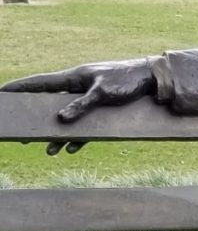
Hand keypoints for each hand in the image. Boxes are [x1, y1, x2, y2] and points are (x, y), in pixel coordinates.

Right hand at [2, 59, 156, 153]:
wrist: (150, 81)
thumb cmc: (126, 80)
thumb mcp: (102, 93)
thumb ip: (81, 106)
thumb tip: (60, 120)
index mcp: (72, 78)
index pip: (39, 83)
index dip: (19, 87)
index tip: (1, 91)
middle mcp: (76, 89)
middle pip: (48, 105)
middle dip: (35, 119)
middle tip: (21, 133)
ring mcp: (86, 100)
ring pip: (65, 120)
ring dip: (57, 136)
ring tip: (49, 151)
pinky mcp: (98, 110)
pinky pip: (82, 126)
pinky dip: (77, 138)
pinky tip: (70, 149)